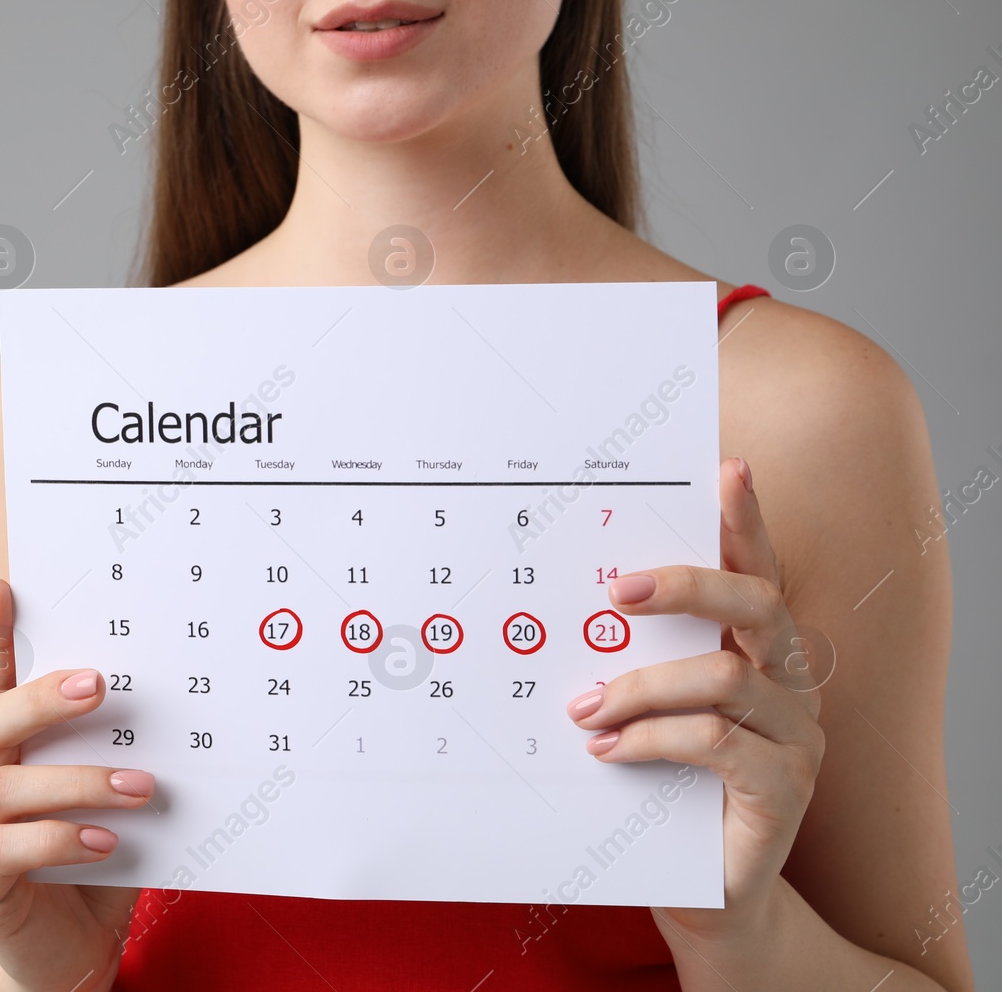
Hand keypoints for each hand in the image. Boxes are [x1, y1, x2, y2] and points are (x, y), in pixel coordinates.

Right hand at [0, 578, 147, 990]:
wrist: (67, 957)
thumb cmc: (93, 868)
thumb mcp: (117, 805)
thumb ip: (130, 758)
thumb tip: (187, 707)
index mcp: (12, 754)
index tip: (1, 587)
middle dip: (40, 698)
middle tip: (97, 684)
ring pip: (4, 786)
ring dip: (78, 781)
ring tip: (139, 788)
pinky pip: (7, 850)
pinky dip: (61, 839)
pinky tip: (107, 843)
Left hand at [564, 457, 825, 940]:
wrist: (700, 888)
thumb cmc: (663, 786)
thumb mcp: (640, 709)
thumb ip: (626, 658)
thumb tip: (563, 608)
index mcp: (755, 648)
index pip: (757, 568)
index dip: (746, 519)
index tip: (727, 469)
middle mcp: (789, 679)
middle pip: (758, 602)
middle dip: (688, 585)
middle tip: (618, 590)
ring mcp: (795, 733)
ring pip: (725, 676)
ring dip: (640, 688)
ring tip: (584, 710)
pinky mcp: (785, 786)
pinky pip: (717, 741)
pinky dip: (652, 740)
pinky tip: (608, 753)